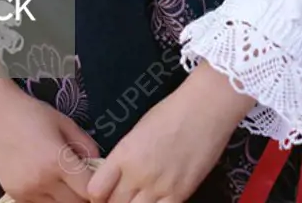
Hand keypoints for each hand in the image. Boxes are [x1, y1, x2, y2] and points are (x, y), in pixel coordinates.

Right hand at [0, 77, 99, 202]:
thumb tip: (100, 164)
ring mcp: (27, 192)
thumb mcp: (64, 122)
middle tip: (84, 181)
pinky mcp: (15, 195)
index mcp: (57, 161)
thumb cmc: (31, 113)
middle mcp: (42, 181)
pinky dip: (49, 198)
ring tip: (65, 180)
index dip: (98, 189)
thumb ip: (85, 145)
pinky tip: (48, 182)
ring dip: (66, 198)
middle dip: (83, 195)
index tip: (101, 182)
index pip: (88, 190)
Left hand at [88, 63, 253, 202]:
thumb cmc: (172, 111)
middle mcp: (138, 174)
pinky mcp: (181, 194)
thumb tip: (118, 177)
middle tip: (121, 196)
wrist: (205, 108)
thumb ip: (125, 157)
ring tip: (138, 198)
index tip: (102, 192)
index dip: (97, 194)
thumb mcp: (138, 130)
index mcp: (124, 153)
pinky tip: (156, 201)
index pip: (96, 189)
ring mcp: (160, 187)